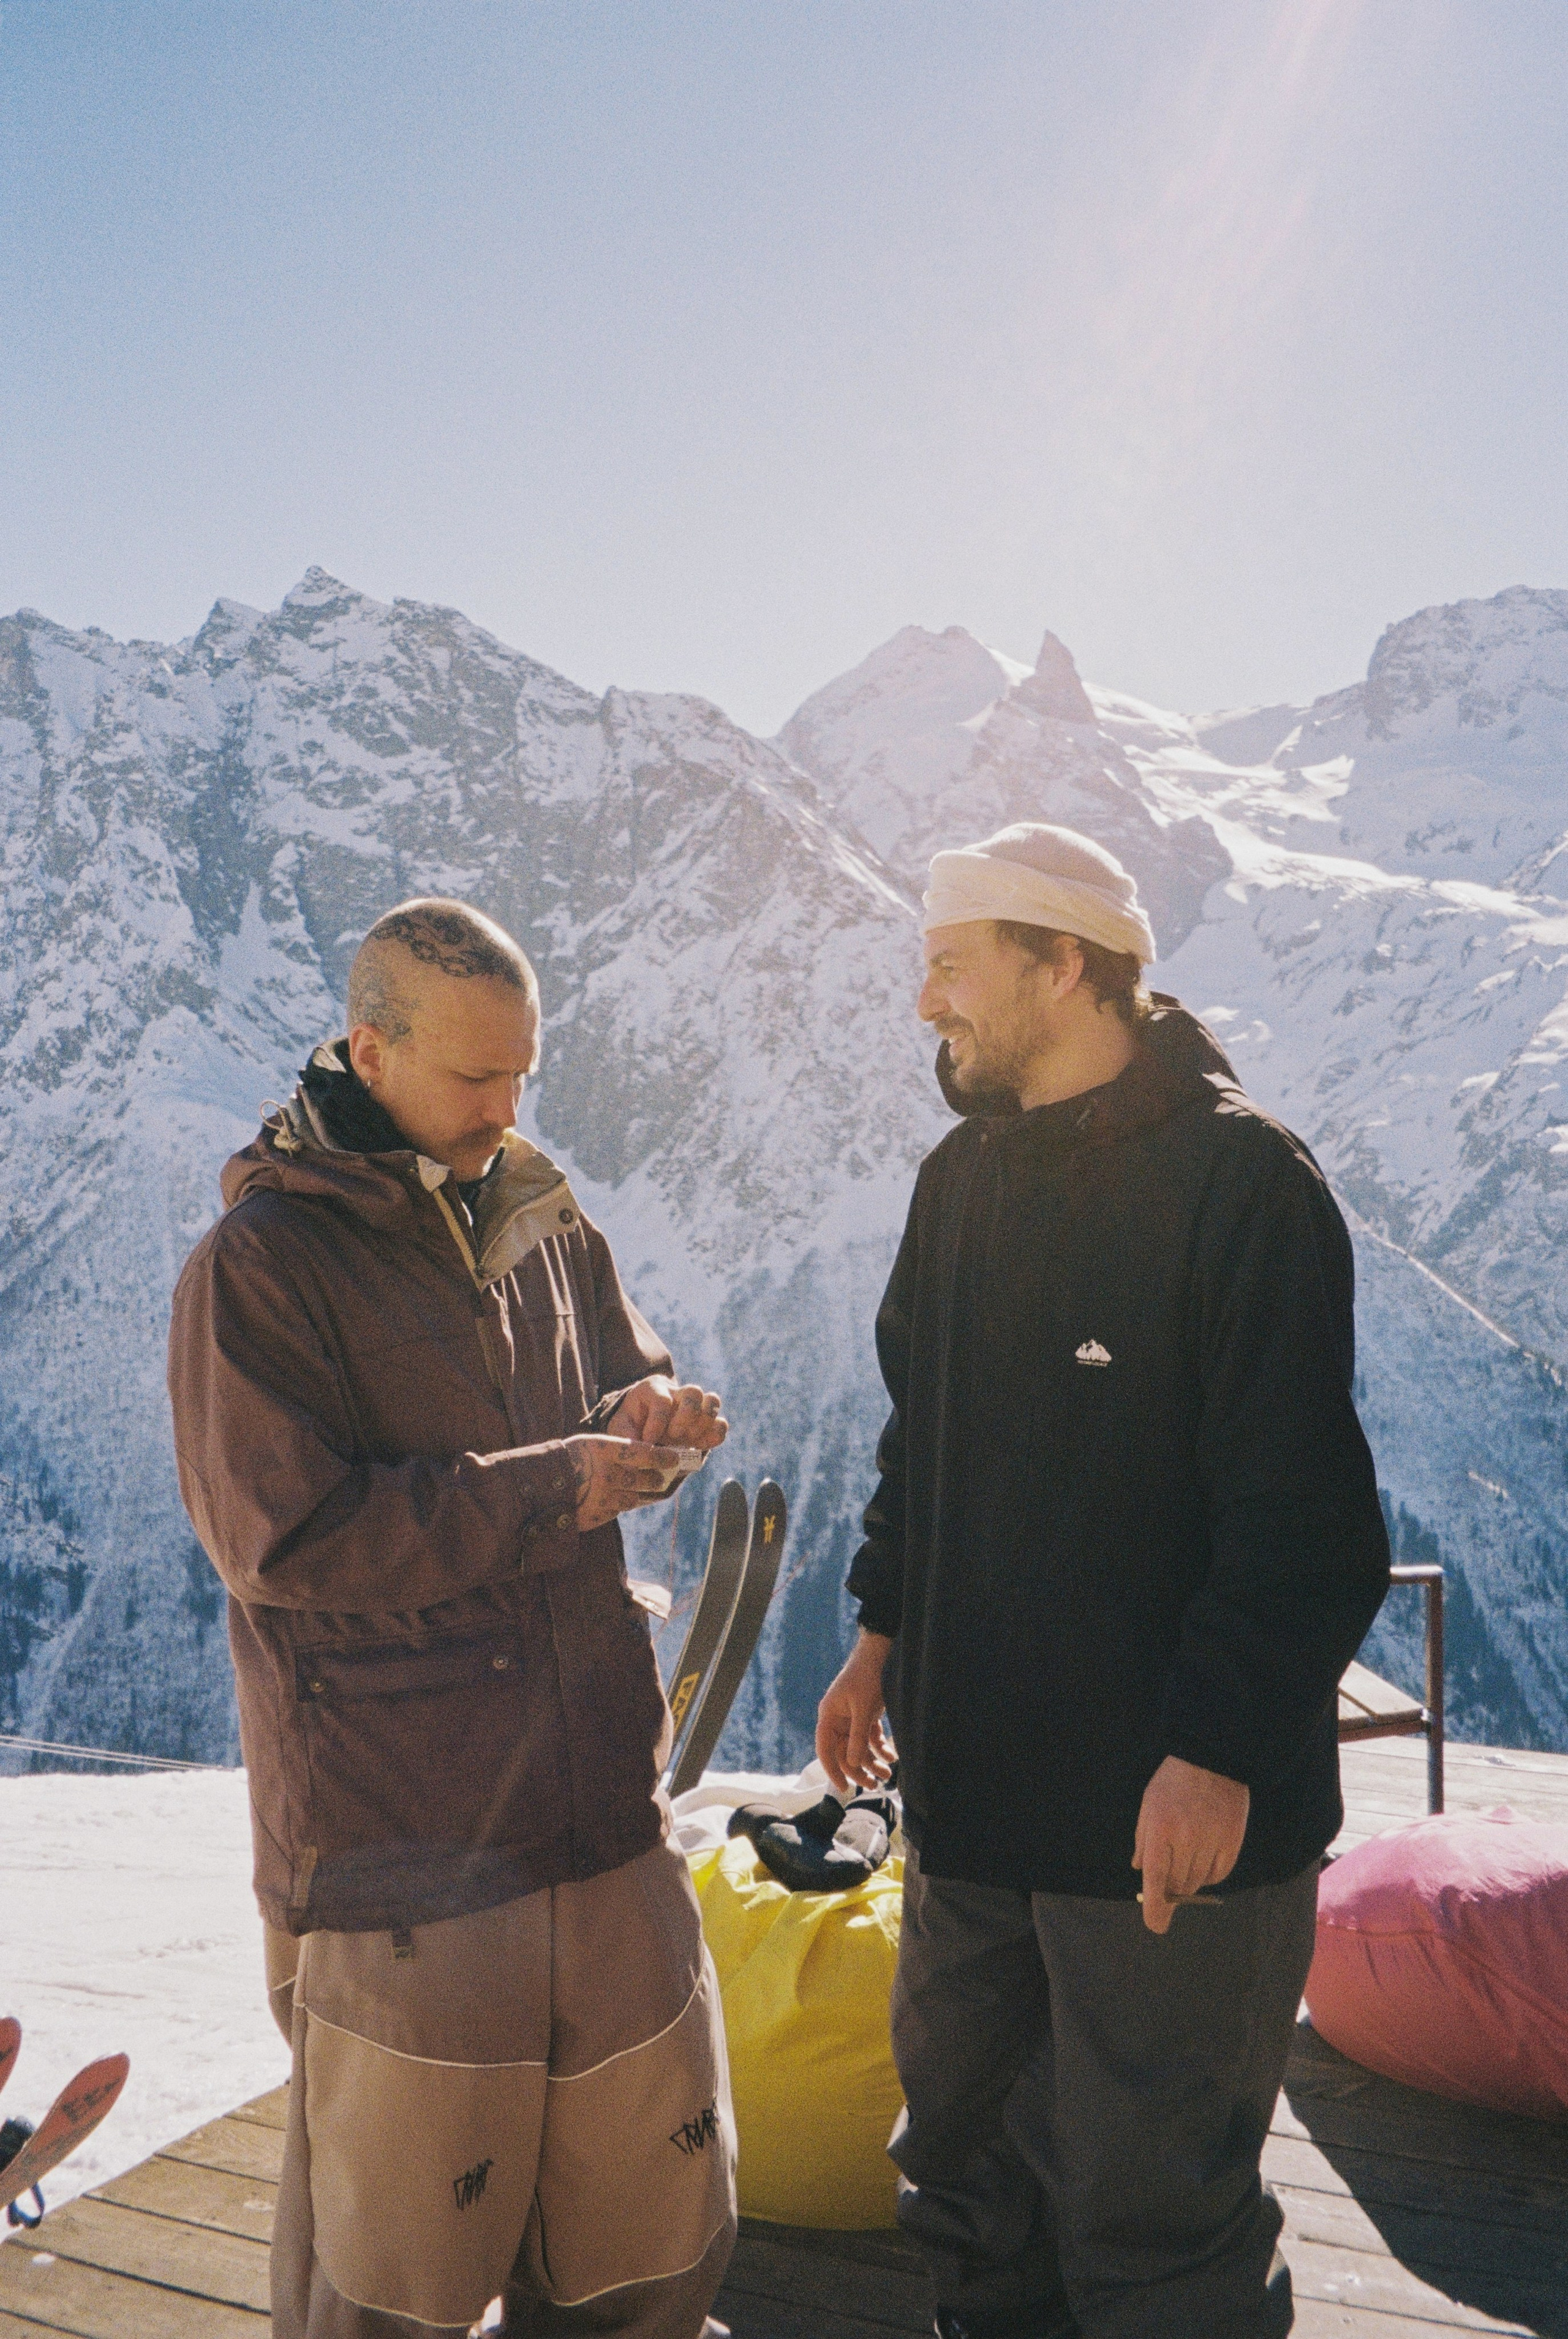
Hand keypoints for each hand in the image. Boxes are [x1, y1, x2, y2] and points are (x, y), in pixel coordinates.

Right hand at [565, 1436, 685, 1530]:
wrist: (538, 1488)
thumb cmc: (567, 1459)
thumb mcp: (590, 1445)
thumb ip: (617, 1449)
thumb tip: (646, 1451)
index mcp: (606, 1451)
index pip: (646, 1454)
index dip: (664, 1457)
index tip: (675, 1458)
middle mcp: (609, 1474)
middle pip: (648, 1479)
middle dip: (656, 1479)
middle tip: (658, 1477)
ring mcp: (605, 1497)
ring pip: (637, 1497)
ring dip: (642, 1494)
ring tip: (642, 1489)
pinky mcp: (600, 1515)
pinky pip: (621, 1509)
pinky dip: (623, 1504)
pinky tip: (618, 1498)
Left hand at [607, 1375, 727, 1454]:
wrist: (637, 1431)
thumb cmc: (627, 1428)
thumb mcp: (620, 1431)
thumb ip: (628, 1440)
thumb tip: (641, 1456)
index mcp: (652, 1389)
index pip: (662, 1400)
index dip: (657, 1423)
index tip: (648, 1442)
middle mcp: (676, 1392)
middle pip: (694, 1392)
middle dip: (686, 1417)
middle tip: (673, 1435)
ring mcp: (694, 1407)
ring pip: (712, 1401)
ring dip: (703, 1424)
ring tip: (688, 1440)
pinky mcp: (705, 1424)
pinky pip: (721, 1425)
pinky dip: (714, 1437)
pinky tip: (698, 1447)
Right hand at [816, 1631, 895, 1794]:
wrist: (881, 1652)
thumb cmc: (868, 1676)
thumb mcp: (863, 1708)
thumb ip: (857, 1736)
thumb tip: (852, 1763)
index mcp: (829, 1715)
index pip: (825, 1749)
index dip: (832, 1770)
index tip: (843, 1788)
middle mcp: (837, 1718)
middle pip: (844, 1752)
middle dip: (859, 1769)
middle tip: (874, 1785)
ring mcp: (851, 1716)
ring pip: (858, 1746)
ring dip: (872, 1761)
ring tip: (888, 1775)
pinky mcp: (865, 1714)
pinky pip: (869, 1737)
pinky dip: (880, 1747)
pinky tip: (891, 1757)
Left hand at [1133, 1755, 1249, 1934]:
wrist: (1213, 1759)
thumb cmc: (1173, 1782)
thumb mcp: (1149, 1806)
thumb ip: (1144, 1841)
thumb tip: (1141, 1871)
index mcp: (1161, 1829)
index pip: (1156, 1879)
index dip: (1155, 1907)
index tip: (1155, 1925)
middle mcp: (1186, 1839)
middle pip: (1178, 1885)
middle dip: (1170, 1889)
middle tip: (1168, 1881)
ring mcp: (1211, 1841)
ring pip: (1198, 1882)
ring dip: (1189, 1880)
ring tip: (1187, 1856)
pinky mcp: (1232, 1842)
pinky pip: (1219, 1875)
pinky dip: (1209, 1874)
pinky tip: (1204, 1857)